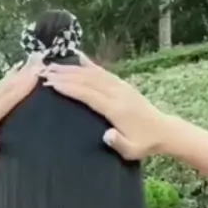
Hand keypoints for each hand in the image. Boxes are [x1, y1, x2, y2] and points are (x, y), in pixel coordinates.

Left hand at [0, 62, 39, 172]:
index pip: (7, 100)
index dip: (22, 87)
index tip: (37, 76)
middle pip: (6, 87)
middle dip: (23, 74)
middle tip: (41, 62)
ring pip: (1, 84)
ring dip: (17, 73)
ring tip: (32, 62)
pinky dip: (7, 77)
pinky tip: (14, 71)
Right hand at [42, 54, 168, 160]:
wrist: (163, 130)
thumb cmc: (144, 143)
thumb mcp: (132, 150)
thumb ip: (118, 143)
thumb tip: (107, 136)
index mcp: (117, 109)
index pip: (89, 94)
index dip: (69, 88)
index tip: (51, 83)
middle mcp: (118, 93)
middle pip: (87, 80)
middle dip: (65, 74)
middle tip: (44, 71)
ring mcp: (120, 86)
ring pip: (94, 72)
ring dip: (73, 68)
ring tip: (53, 64)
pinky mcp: (122, 84)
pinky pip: (103, 71)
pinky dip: (89, 64)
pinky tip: (78, 57)